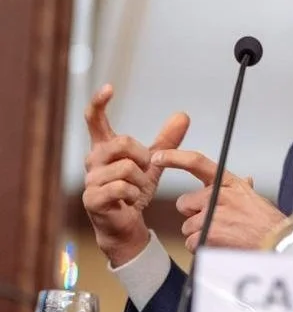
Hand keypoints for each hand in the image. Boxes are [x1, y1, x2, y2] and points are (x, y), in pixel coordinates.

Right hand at [82, 84, 189, 265]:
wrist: (127, 224)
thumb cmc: (133, 190)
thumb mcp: (153, 162)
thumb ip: (166, 140)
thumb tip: (183, 115)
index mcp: (104, 148)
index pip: (95, 120)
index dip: (99, 103)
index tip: (109, 88)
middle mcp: (92, 160)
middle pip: (122, 142)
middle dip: (142, 155)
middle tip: (145, 169)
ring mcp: (90, 179)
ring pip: (125, 167)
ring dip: (140, 180)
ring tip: (136, 190)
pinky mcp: (92, 198)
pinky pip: (121, 187)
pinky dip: (134, 193)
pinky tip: (130, 200)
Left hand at [151, 149, 286, 252]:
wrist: (277, 244)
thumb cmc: (268, 223)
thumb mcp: (256, 198)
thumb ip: (243, 189)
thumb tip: (246, 180)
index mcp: (229, 182)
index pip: (197, 162)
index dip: (174, 158)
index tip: (158, 157)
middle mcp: (219, 194)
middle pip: (185, 203)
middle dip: (194, 215)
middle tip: (215, 222)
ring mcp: (213, 214)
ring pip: (187, 226)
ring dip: (199, 234)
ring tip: (222, 236)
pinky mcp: (209, 233)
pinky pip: (191, 242)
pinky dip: (201, 248)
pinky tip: (218, 245)